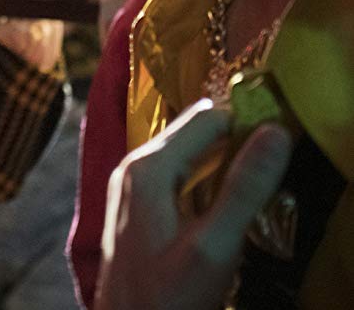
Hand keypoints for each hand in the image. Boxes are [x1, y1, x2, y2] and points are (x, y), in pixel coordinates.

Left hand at [96, 99, 292, 309]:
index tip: (278, 146)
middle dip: (236, 145)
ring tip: (249, 192)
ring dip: (224, 166)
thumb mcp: (214, 244)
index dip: (247, 126)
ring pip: (189, 155)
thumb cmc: (166, 296)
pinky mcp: (139, 204)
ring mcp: (133, 185)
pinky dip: (207, 183)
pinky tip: (223, 208)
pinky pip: (180, 176)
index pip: (208, 119)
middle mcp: (135, 166)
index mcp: (148, 167)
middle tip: (267, 174)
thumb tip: (274, 134)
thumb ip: (244, 189)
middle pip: (196, 134)